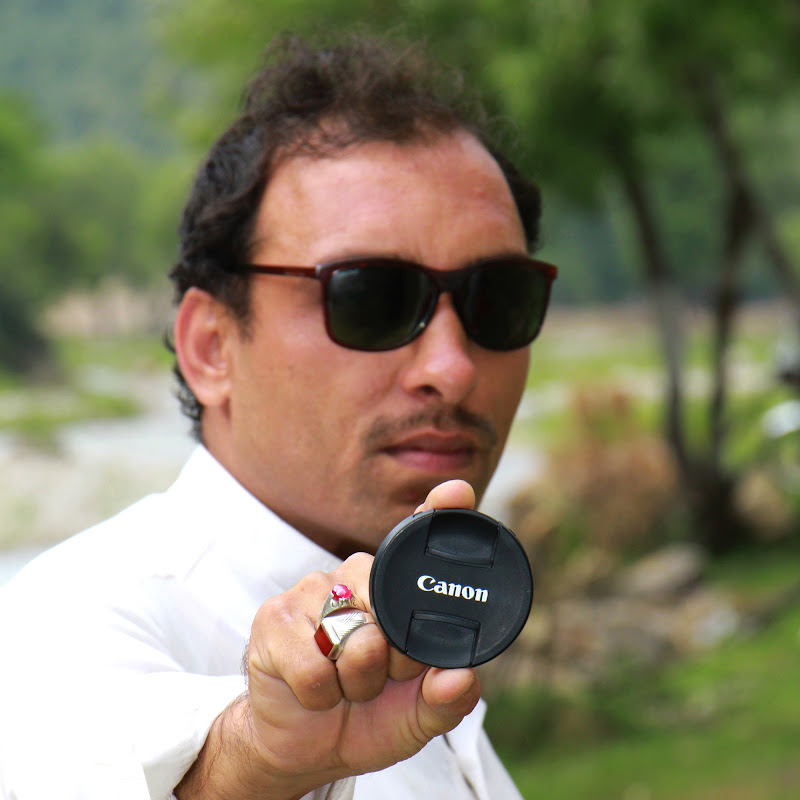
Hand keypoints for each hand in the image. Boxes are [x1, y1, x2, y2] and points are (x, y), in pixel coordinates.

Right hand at [176, 480, 479, 799]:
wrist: (302, 746)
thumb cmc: (367, 716)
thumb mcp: (418, 717)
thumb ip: (448, 701)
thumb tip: (463, 678)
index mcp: (396, 588)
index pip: (419, 539)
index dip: (440, 512)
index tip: (459, 492)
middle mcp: (356, 576)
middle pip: (392, 609)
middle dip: (396, 661)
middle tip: (380, 678)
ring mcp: (312, 591)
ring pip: (357, 642)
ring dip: (357, 683)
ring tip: (345, 685)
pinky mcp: (274, 616)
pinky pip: (316, 668)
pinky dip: (321, 695)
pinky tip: (314, 691)